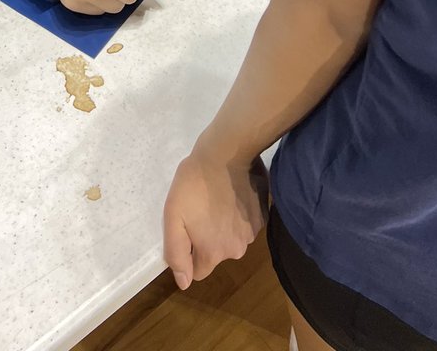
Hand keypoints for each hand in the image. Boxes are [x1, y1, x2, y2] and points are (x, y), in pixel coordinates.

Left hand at [163, 144, 268, 289]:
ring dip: (225, 225)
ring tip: (218, 199)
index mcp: (213, 253)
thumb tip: (184, 283)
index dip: (190, 252)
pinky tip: (234, 194)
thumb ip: (176, 253)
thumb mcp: (172, 216)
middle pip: (217, 253)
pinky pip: (247, 223)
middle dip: (208, 237)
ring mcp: (253, 233)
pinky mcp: (263, 216)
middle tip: (201, 209)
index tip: (187, 228)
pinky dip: (240, 214)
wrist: (227, 153)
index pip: (199, 270)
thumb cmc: (194, 183)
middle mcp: (236, 250)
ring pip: (233, 238)